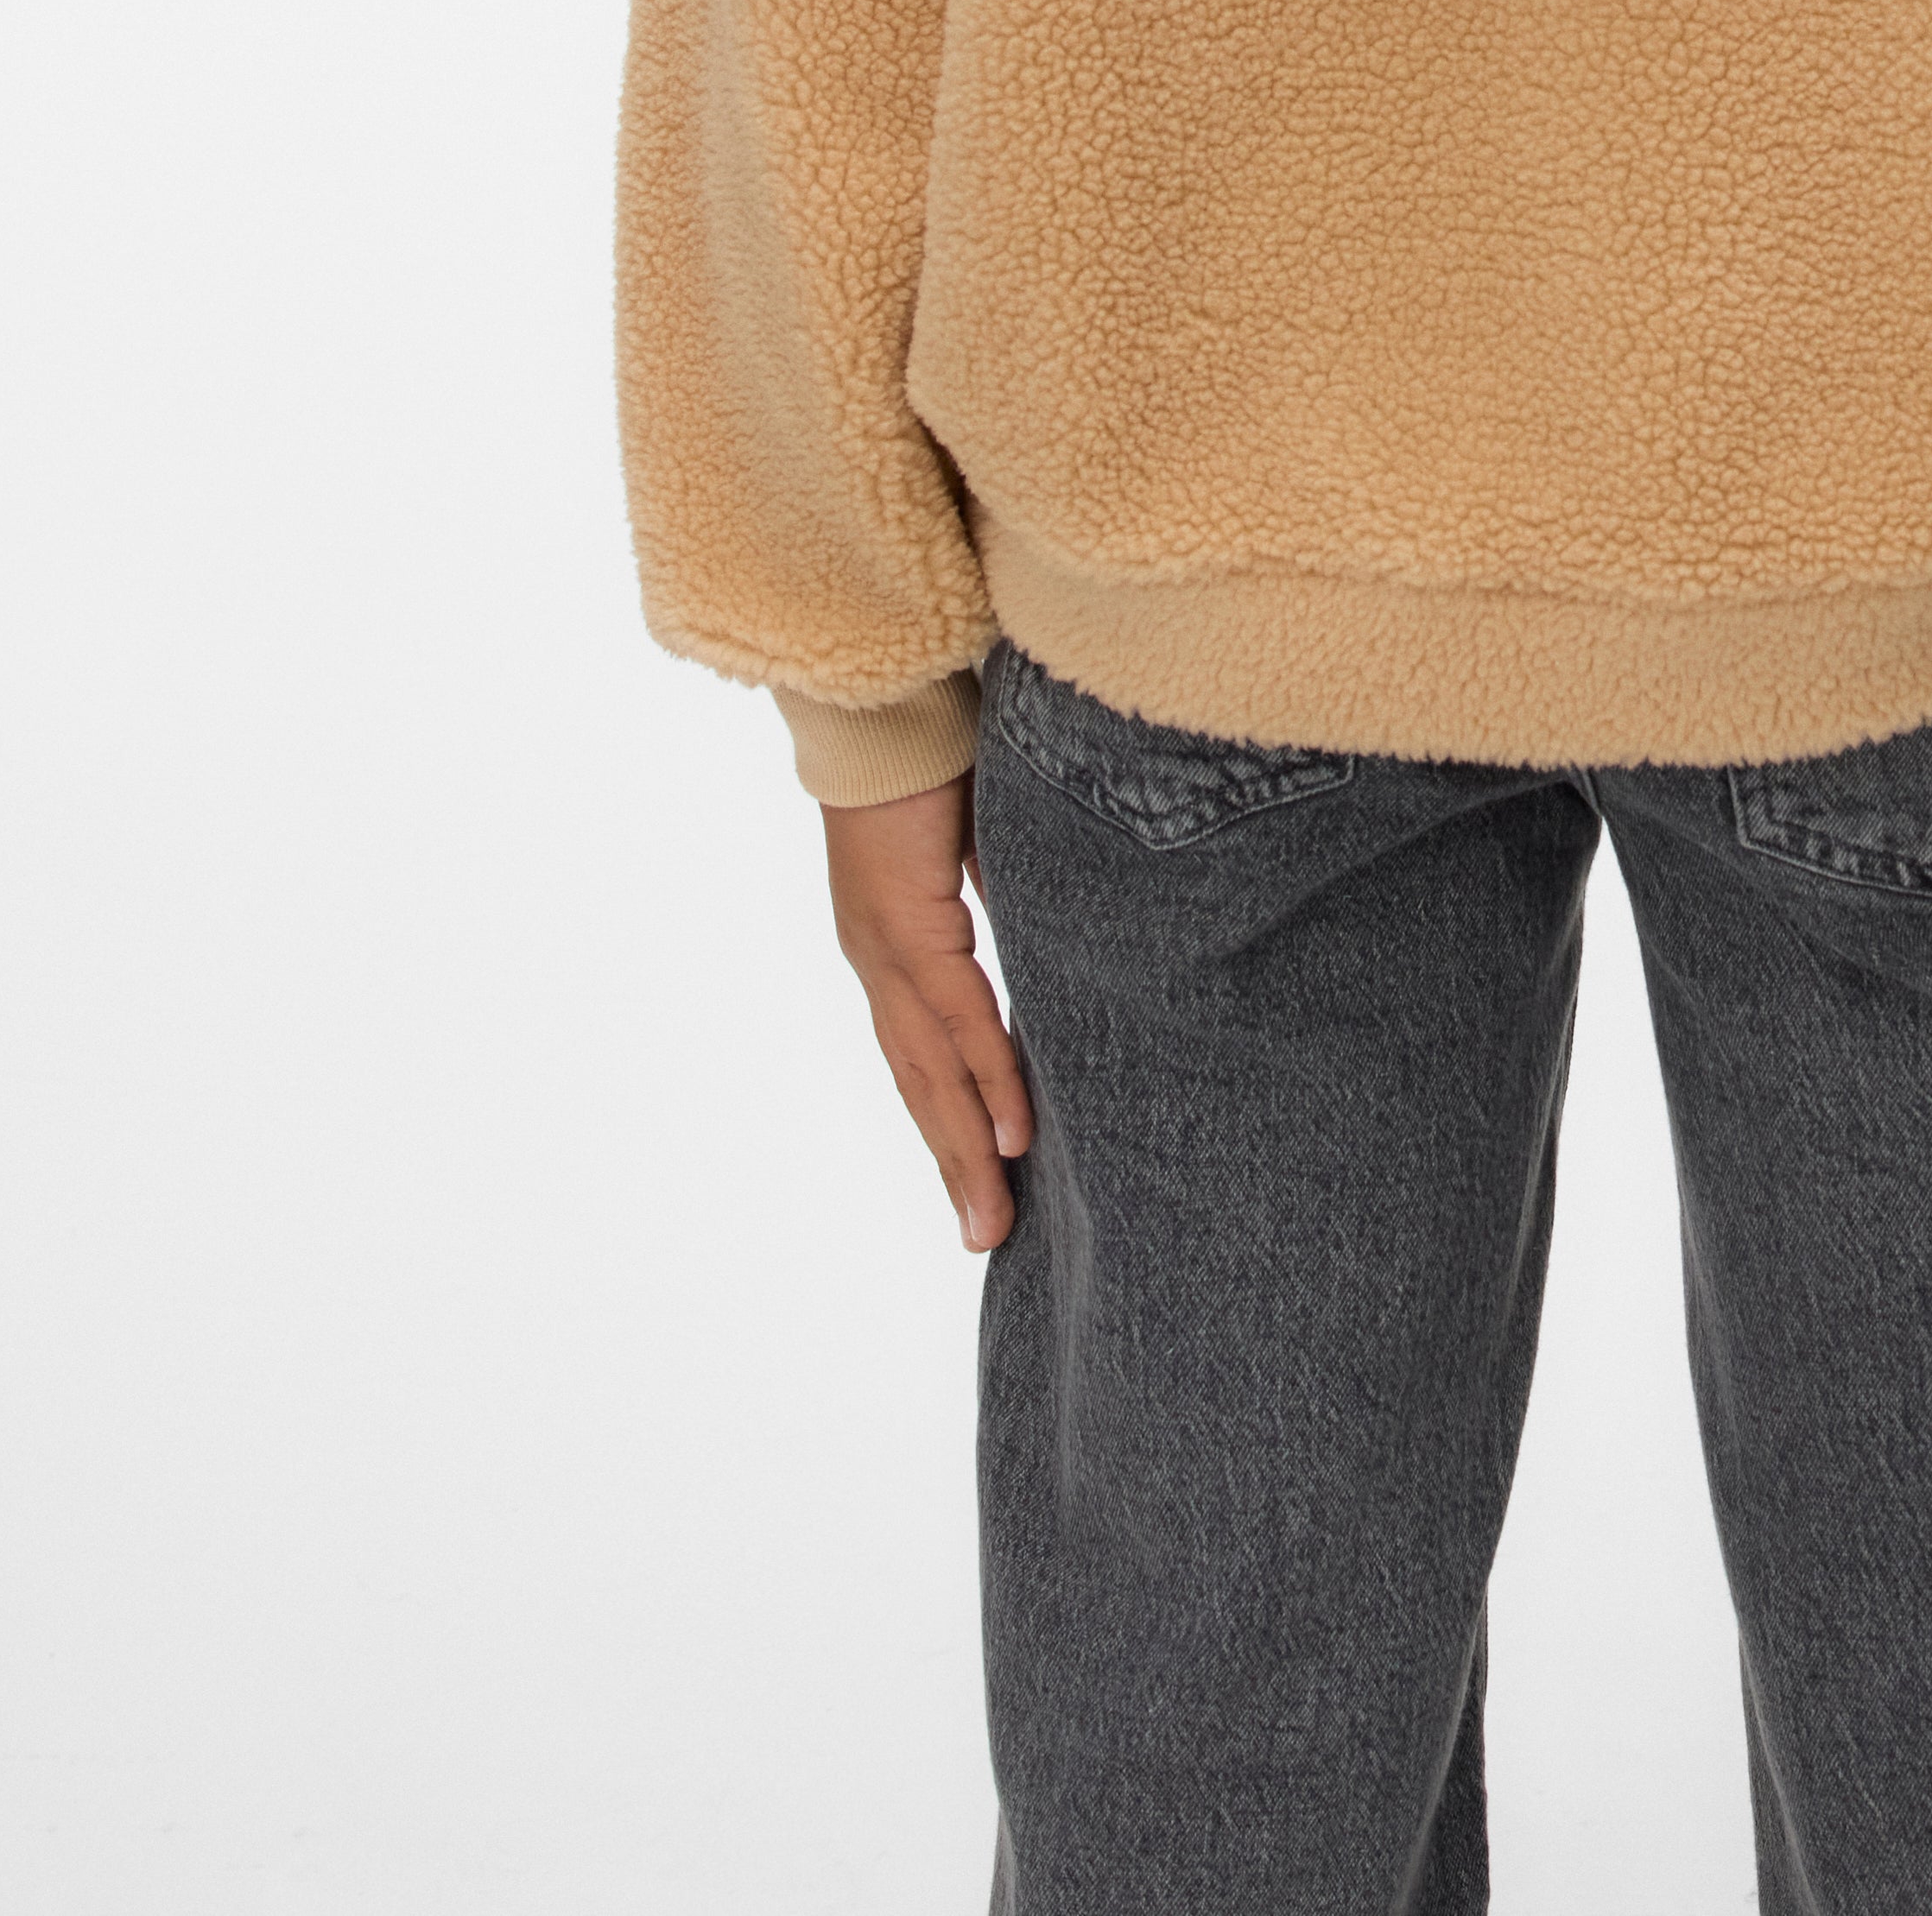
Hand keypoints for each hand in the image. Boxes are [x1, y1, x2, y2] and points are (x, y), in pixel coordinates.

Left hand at [823, 774, 1032, 1252]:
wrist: (890, 692)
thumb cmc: (939, 747)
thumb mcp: (988, 840)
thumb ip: (1006, 895)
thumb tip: (1050, 933)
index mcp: (897, 941)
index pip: (928, 1049)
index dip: (956, 1115)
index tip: (987, 1178)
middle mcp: (880, 957)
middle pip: (921, 1080)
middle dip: (954, 1164)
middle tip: (986, 1239)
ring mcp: (884, 946)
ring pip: (930, 1067)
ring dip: (966, 1148)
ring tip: (995, 1216)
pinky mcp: (902, 924)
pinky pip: (954, 1015)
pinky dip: (984, 1076)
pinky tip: (1010, 1133)